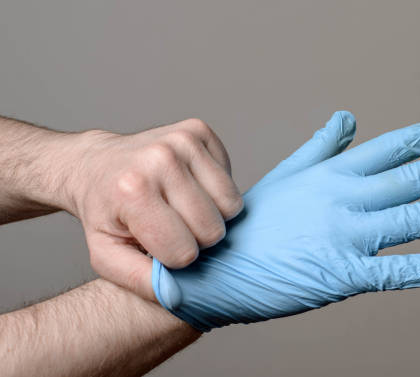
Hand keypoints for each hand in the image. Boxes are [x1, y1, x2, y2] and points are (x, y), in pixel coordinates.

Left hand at [68, 119, 242, 299]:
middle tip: (172, 227)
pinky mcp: (199, 130)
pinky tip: (189, 188)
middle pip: (212, 229)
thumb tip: (178, 295)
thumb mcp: (107, 255)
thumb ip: (140, 281)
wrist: (95, 164)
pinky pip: (231, 180)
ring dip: (212, 215)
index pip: (185, 252)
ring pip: (231, 205)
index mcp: (133, 190)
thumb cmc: (105, 213)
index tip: (157, 246)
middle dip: (197, 238)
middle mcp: (161, 158)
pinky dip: (216, 191)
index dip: (174, 258)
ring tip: (182, 209)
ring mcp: (183, 139)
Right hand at [152, 111, 419, 331]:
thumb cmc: (252, 224)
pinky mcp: (342, 275)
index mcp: (332, 175)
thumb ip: (321, 148)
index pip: (392, 148)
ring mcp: (345, 237)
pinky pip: (395, 271)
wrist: (216, 267)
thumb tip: (346, 118)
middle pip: (412, 178)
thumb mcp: (288, 175)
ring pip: (412, 219)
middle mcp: (344, 200)